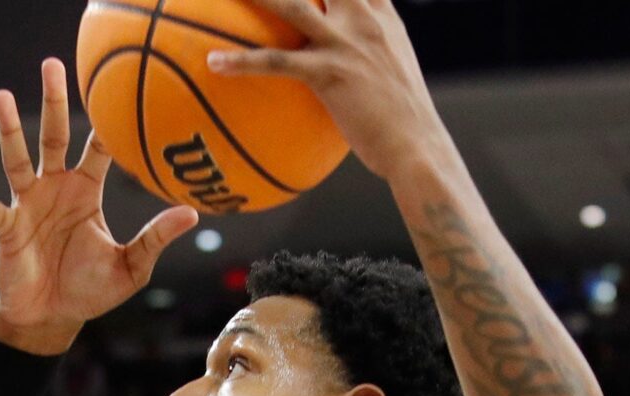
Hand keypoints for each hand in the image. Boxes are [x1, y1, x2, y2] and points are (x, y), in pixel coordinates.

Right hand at [0, 58, 199, 356]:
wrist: (52, 318)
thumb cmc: (90, 290)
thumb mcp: (131, 267)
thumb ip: (155, 238)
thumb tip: (192, 213)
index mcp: (85, 191)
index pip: (97, 148)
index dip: (103, 123)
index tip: (111, 89)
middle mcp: (55, 188)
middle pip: (52, 135)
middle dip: (52, 101)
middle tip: (51, 64)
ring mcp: (28, 205)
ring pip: (17, 160)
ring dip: (9, 130)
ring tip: (1, 97)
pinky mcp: (7, 230)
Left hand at [208, 0, 449, 183]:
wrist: (417, 147)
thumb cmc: (404, 122)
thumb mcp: (395, 72)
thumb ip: (371, 51)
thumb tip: (347, 62)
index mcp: (381, 15)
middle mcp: (363, 19)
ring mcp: (346, 43)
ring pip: (292, 6)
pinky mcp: (329, 73)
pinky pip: (275, 62)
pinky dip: (241, 61)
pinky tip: (213, 62)